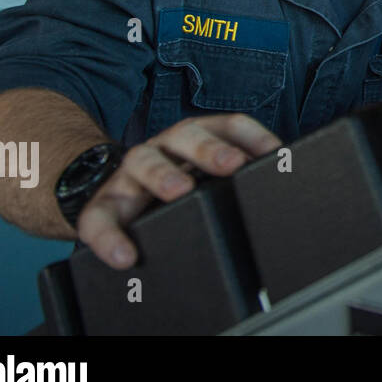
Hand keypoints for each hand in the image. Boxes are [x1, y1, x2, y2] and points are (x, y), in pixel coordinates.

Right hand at [75, 114, 281, 268]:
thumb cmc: (171, 185)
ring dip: (163, 174)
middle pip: (186, 135)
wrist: (111, 198)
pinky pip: (98, 220)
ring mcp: (130, 173)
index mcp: (195, 138)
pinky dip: (109, 238)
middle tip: (232, 164)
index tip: (276, 153)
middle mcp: (163, 147)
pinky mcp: (102, 205)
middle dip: (210, 148)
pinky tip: (125, 256)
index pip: (228, 126)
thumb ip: (237, 179)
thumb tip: (284, 188)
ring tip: (180, 190)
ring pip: (143, 162)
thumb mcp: (204, 175)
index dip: (253, 135)